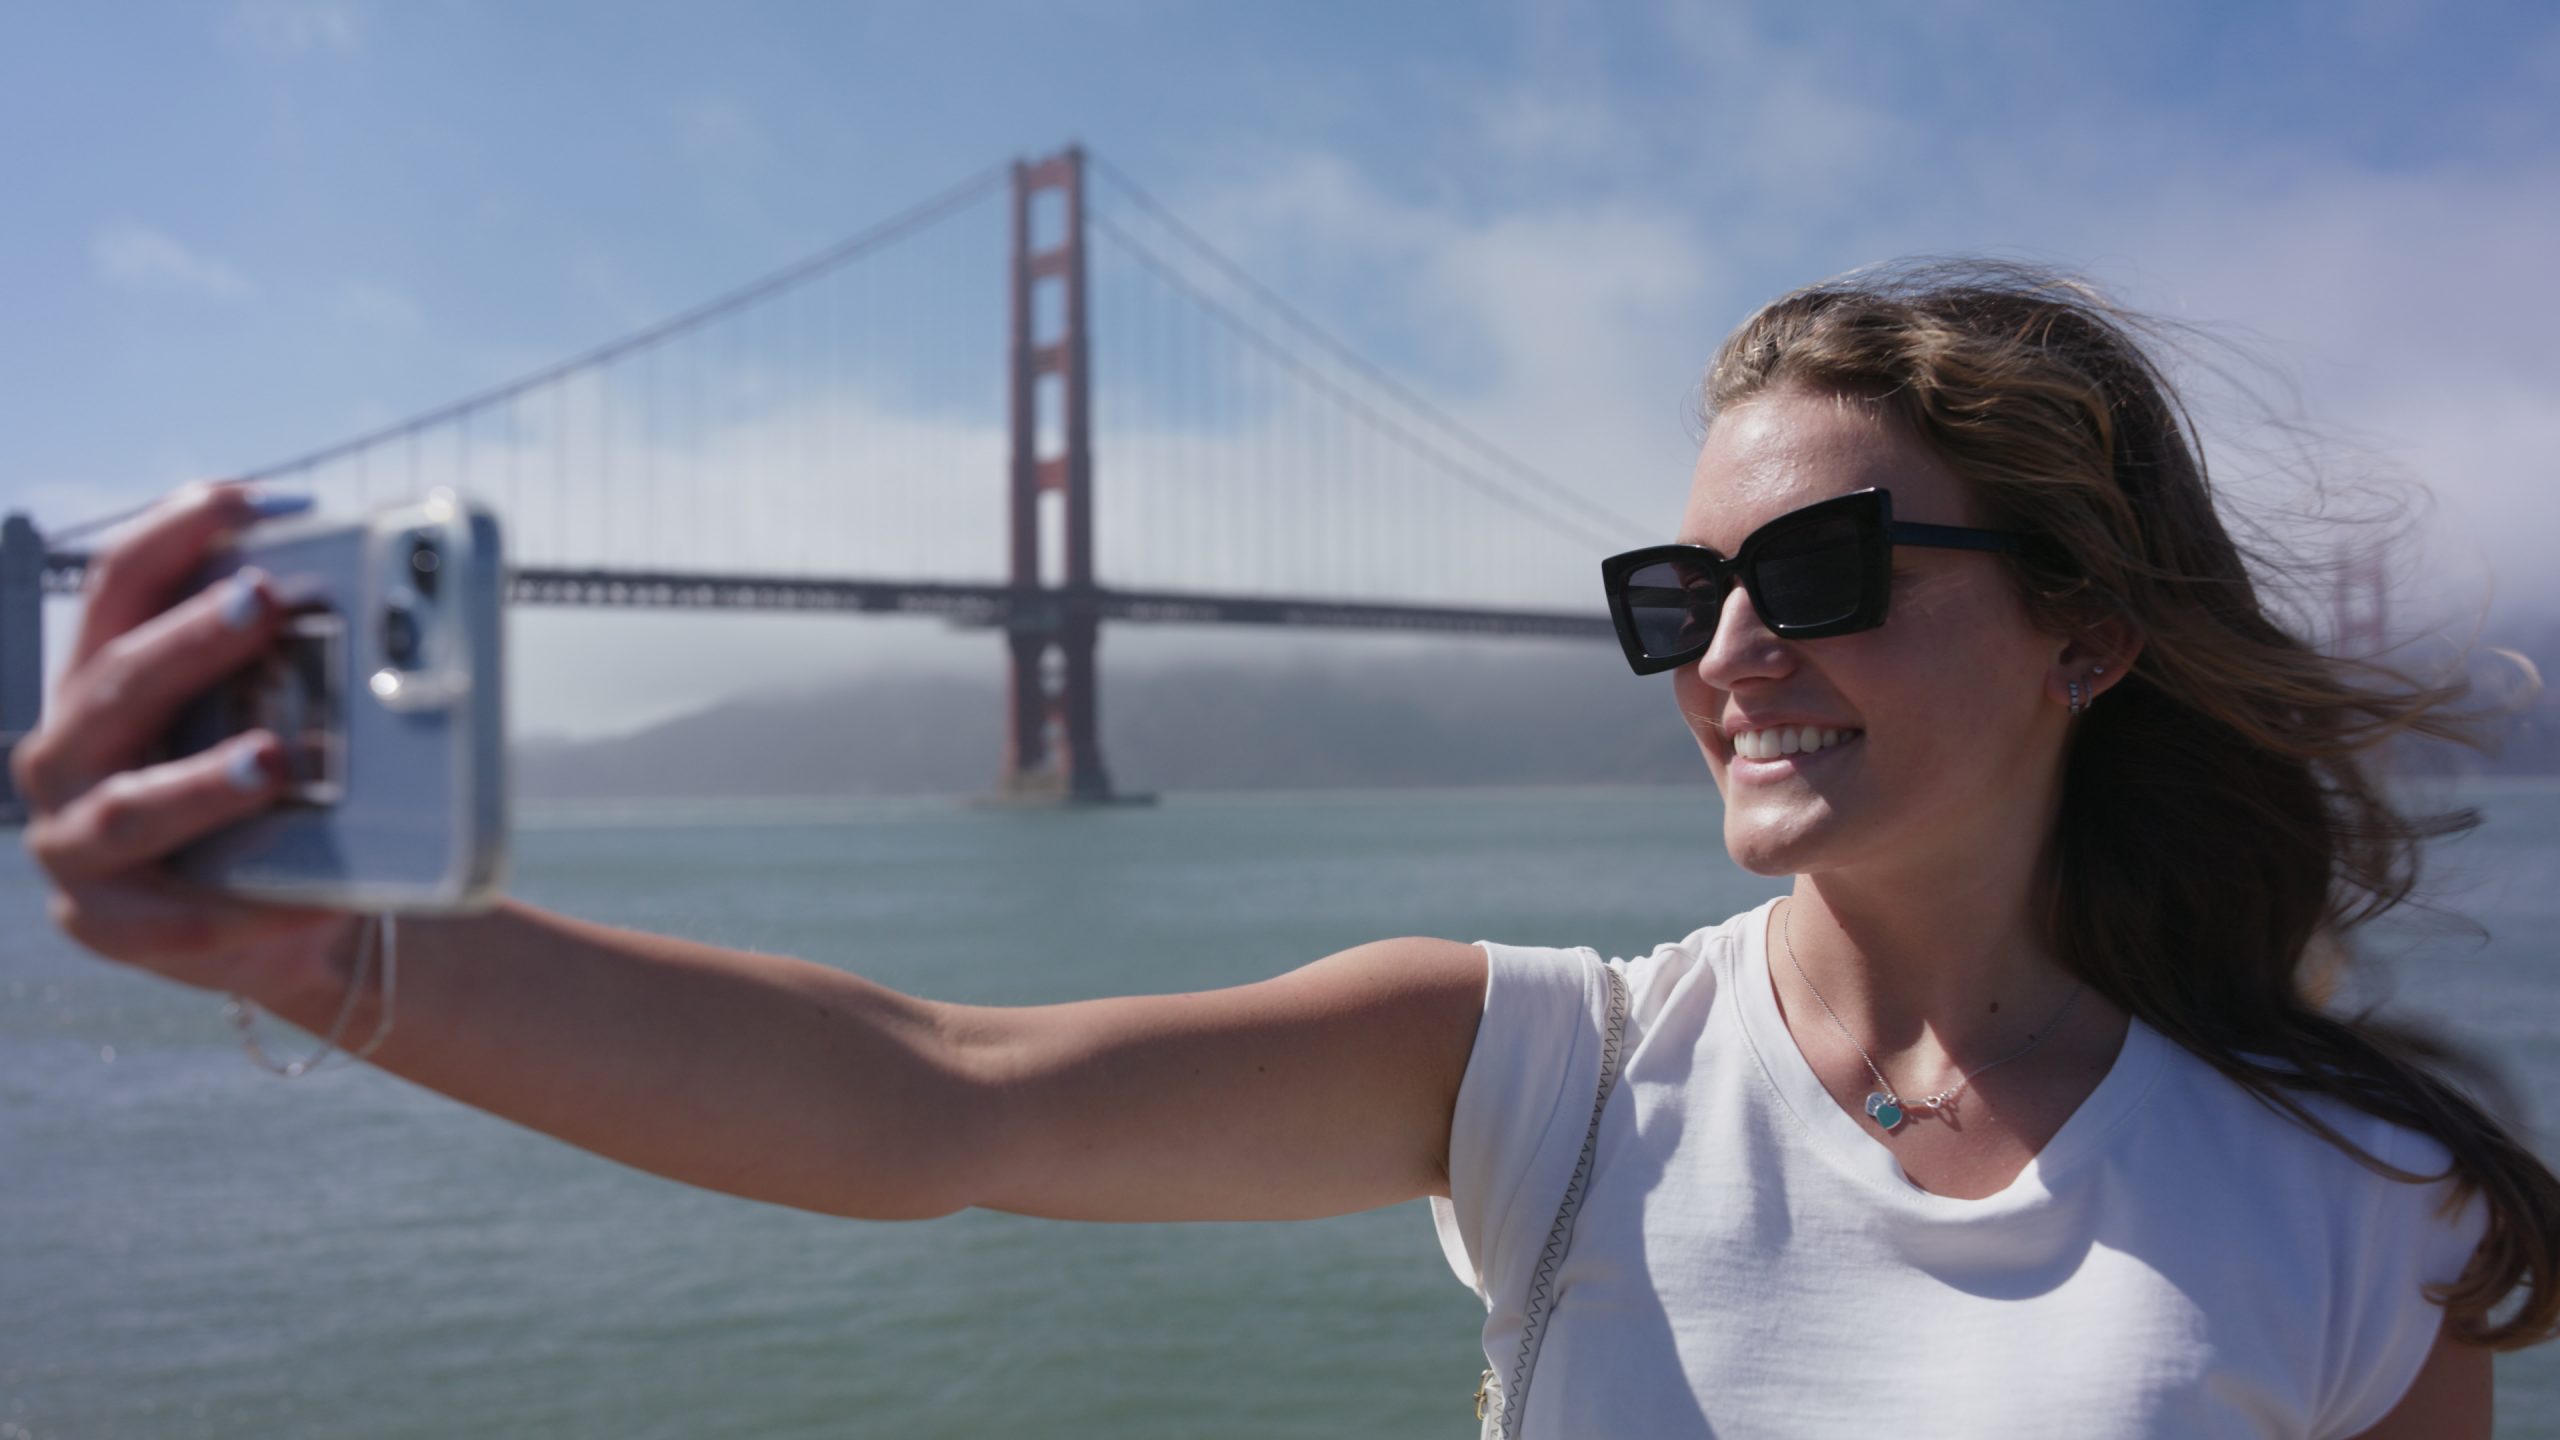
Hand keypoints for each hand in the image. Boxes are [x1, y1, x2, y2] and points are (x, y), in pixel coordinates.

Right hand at [14, 480, 358, 1005]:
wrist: (290, 920)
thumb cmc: (286, 800)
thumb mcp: (291, 724)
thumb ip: (310, 671)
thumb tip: (402, 617)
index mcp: (107, 679)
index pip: (124, 581)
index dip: (183, 526)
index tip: (265, 497)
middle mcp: (69, 750)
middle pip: (116, 680)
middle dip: (189, 641)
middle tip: (264, 604)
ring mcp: (72, 840)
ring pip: (131, 807)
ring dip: (202, 783)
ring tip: (272, 762)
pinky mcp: (104, 924)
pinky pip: (177, 920)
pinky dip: (247, 909)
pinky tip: (316, 901)